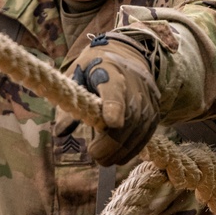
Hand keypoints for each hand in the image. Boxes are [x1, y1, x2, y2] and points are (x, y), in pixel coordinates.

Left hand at [74, 40, 161, 165]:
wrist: (126, 54)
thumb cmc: (95, 67)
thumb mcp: (76, 76)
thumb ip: (69, 103)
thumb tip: (61, 132)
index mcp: (110, 70)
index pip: (115, 89)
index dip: (114, 106)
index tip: (110, 123)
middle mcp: (134, 84)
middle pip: (129, 116)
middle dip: (113, 141)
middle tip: (95, 155)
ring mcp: (147, 98)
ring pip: (140, 128)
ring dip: (122, 149)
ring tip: (104, 160)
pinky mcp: (154, 110)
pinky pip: (147, 133)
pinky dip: (133, 148)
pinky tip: (119, 157)